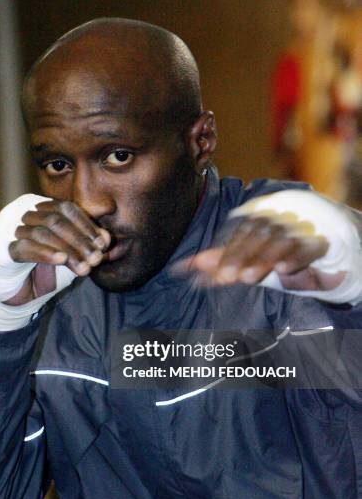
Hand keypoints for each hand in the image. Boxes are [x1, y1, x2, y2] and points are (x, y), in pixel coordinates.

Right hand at [7, 198, 110, 303]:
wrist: (19, 300)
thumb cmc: (46, 273)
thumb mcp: (72, 257)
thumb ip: (87, 246)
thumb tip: (106, 238)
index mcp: (40, 209)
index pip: (66, 208)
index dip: (86, 224)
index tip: (103, 244)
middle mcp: (23, 214)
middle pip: (55, 219)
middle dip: (79, 239)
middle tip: (96, 259)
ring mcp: (9, 231)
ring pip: (42, 232)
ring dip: (67, 250)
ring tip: (84, 267)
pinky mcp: (2, 251)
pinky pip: (25, 248)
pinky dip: (46, 253)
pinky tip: (61, 260)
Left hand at [174, 191, 347, 291]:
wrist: (315, 248)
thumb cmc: (270, 253)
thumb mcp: (243, 258)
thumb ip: (217, 261)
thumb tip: (179, 268)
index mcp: (255, 221)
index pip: (240, 232)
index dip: (228, 252)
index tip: (219, 274)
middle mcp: (275, 221)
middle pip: (257, 235)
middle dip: (241, 257)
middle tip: (228, 278)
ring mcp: (298, 230)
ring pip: (280, 240)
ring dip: (263, 259)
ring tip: (248, 277)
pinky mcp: (318, 243)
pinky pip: (308, 247)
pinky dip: (296, 257)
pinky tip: (283, 269)